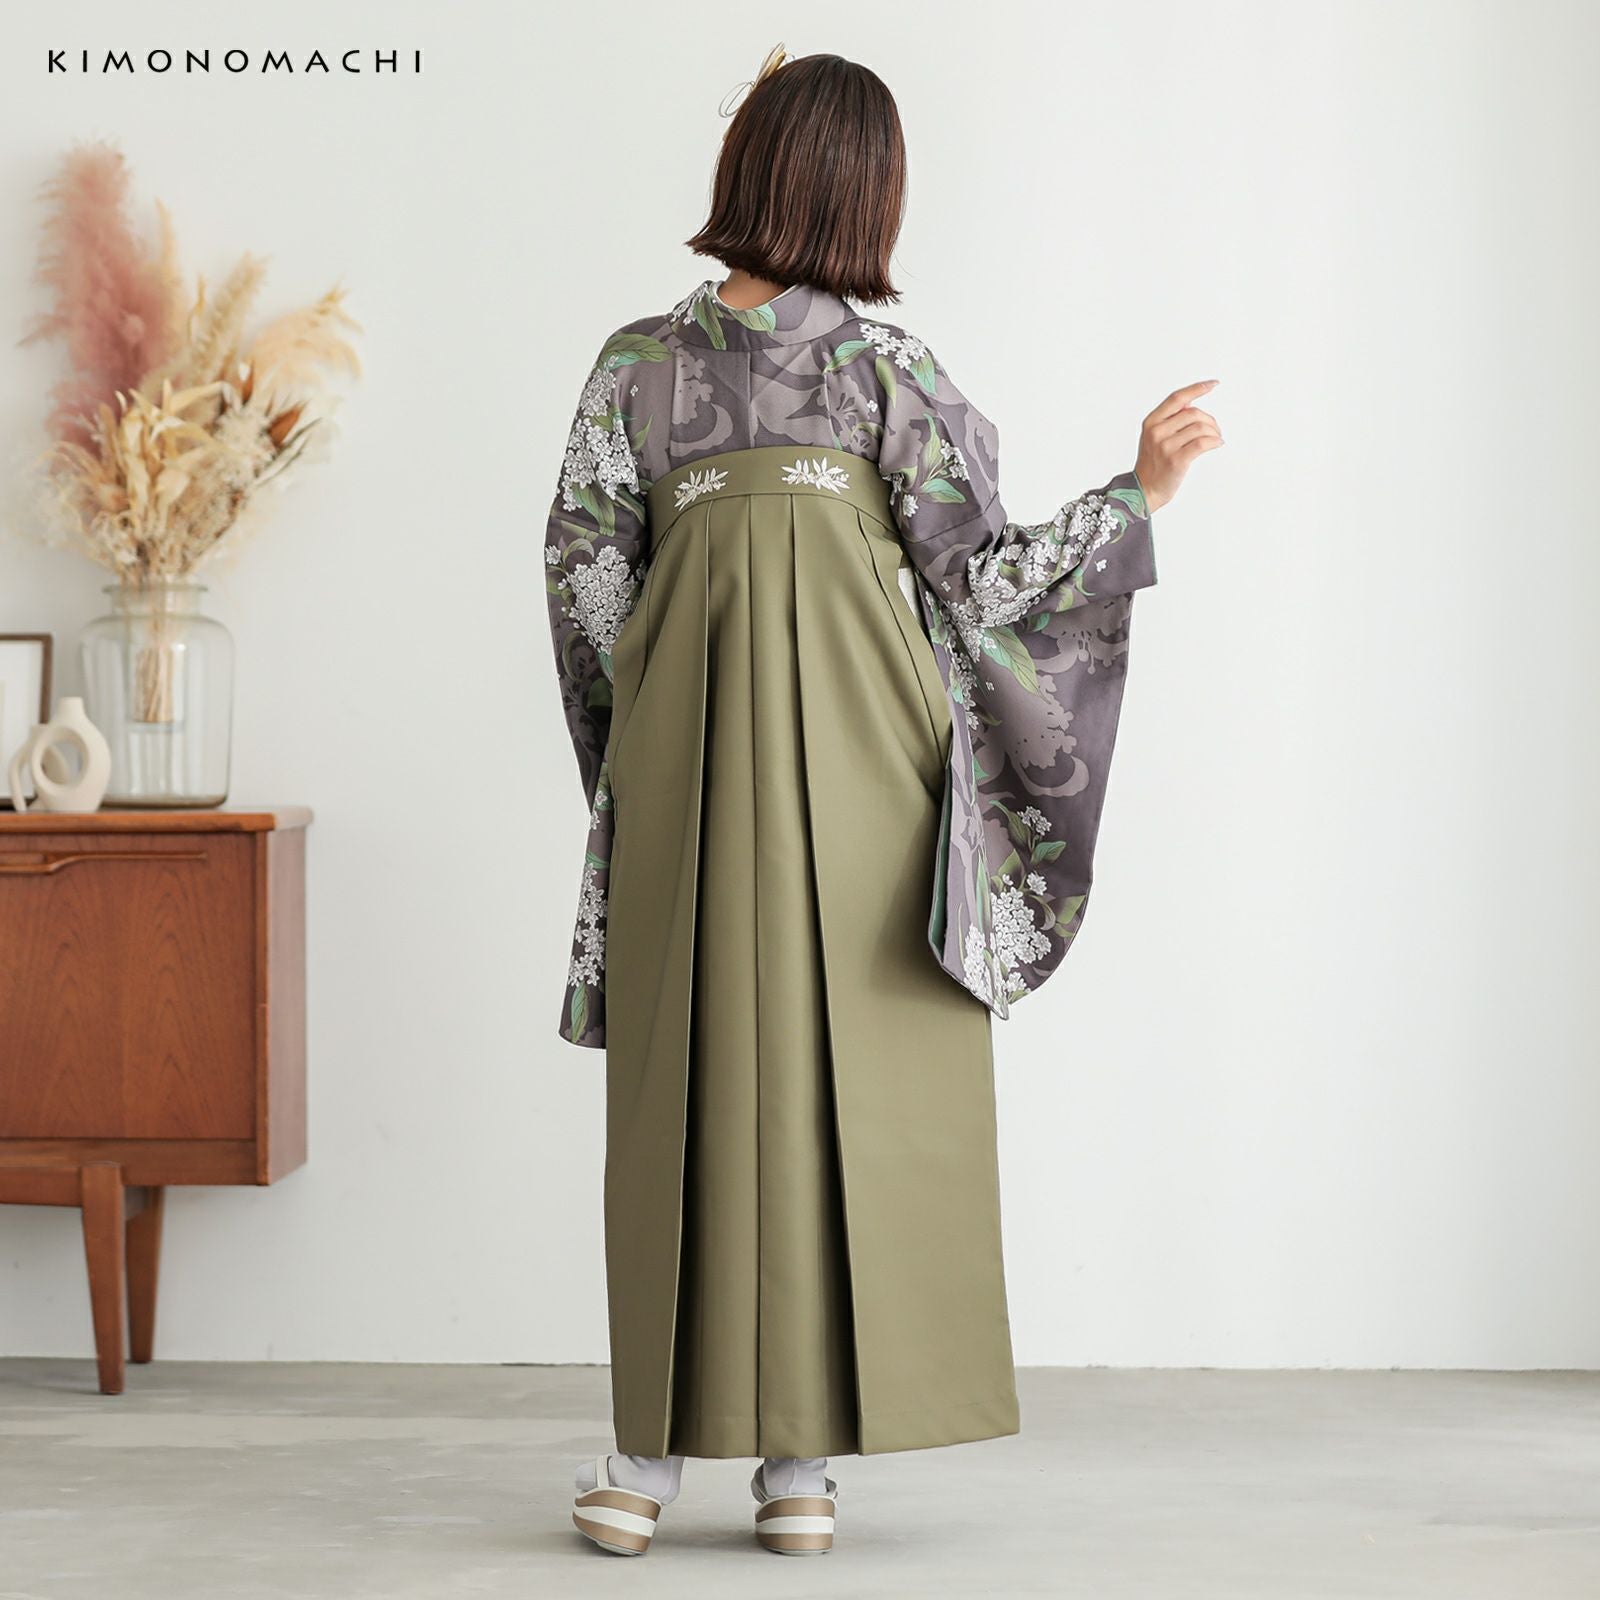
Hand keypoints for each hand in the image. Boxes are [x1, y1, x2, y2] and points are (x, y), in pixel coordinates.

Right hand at [1134, 380, 1223, 514]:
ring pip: (1200, 428)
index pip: (1177, 398)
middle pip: (1193, 413)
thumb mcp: (1154, 437)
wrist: (1144, 491)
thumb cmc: (1153, 464)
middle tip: (1215, 430)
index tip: (1213, 384)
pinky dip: (1215, 442)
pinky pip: (1203, 443)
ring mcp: (1165, 446)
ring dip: (1214, 432)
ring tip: (1216, 439)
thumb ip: (1169, 419)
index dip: (1197, 388)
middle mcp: (1156, 432)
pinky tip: (1217, 444)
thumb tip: (1190, 401)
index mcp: (1151, 422)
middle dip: (1210, 420)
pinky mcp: (1176, 460)